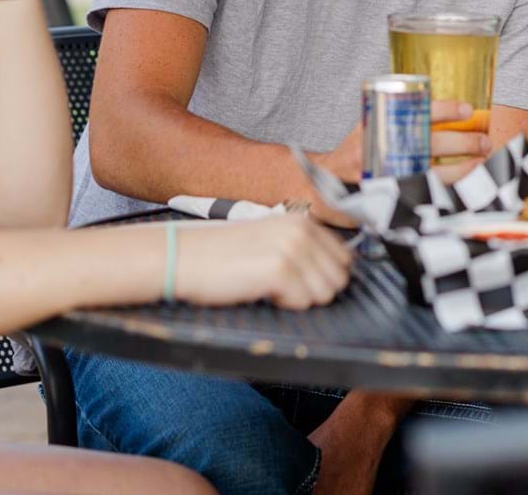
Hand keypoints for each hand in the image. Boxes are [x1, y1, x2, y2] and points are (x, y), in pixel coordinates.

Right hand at [171, 215, 351, 309]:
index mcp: (302, 222)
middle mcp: (301, 231)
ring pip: (326, 293)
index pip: (344, 258)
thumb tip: (335, 273)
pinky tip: (263, 293)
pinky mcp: (278, 270)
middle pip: (339, 278)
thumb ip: (304, 250)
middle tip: (284, 287)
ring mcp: (291, 249)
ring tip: (273, 289)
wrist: (183, 257)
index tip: (303, 281)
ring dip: (301, 299)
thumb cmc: (221, 254)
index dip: (325, 277)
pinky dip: (286, 306)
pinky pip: (304, 302)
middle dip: (315, 291)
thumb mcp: (270, 240)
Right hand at [319, 100, 490, 182]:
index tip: (468, 108)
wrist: (324, 187)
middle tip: (484, 139)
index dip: (444, 110)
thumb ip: (396, 115)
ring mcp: (386, 180)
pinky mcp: (389, 203)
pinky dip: (448, 192)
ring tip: (481, 161)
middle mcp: (380, 152)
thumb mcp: (369, 125)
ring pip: (433, 174)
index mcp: (376, 126)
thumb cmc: (355, 152)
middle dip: (463, 142)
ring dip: (462, 168)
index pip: (415, 113)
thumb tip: (439, 105)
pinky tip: (466, 188)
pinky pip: (425, 198)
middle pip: (430, 145)